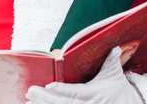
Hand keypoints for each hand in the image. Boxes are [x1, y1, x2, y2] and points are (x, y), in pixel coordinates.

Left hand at [26, 47, 143, 103]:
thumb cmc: (118, 89)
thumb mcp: (114, 75)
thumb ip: (111, 60)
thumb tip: (115, 47)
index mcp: (93, 93)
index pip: (75, 92)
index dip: (61, 90)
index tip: (49, 85)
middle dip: (44, 98)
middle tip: (30, 91)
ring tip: (29, 100)